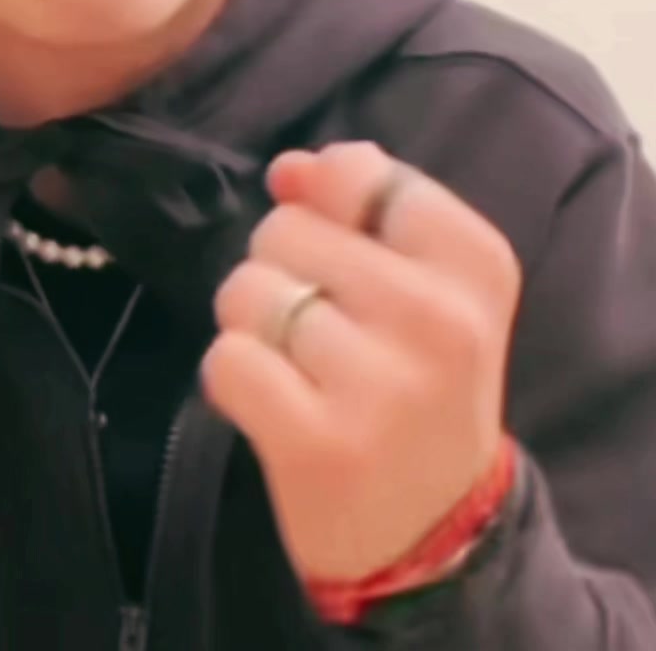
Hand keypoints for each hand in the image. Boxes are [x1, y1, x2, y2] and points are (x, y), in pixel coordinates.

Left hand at [202, 143, 520, 582]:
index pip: (359, 173)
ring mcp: (381, 384)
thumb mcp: (421, 288)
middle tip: (318, 328)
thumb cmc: (418, 388)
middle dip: (281, 268)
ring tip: (294, 366)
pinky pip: (226, 359)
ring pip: (248, 290)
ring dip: (250, 324)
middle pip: (286, 228)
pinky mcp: (318, 443)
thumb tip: (290, 166)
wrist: (434, 534)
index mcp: (474, 264)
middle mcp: (439, 318)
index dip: (324, 202)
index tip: (339, 252)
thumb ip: (358, 209)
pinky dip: (231, 377)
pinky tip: (271, 404)